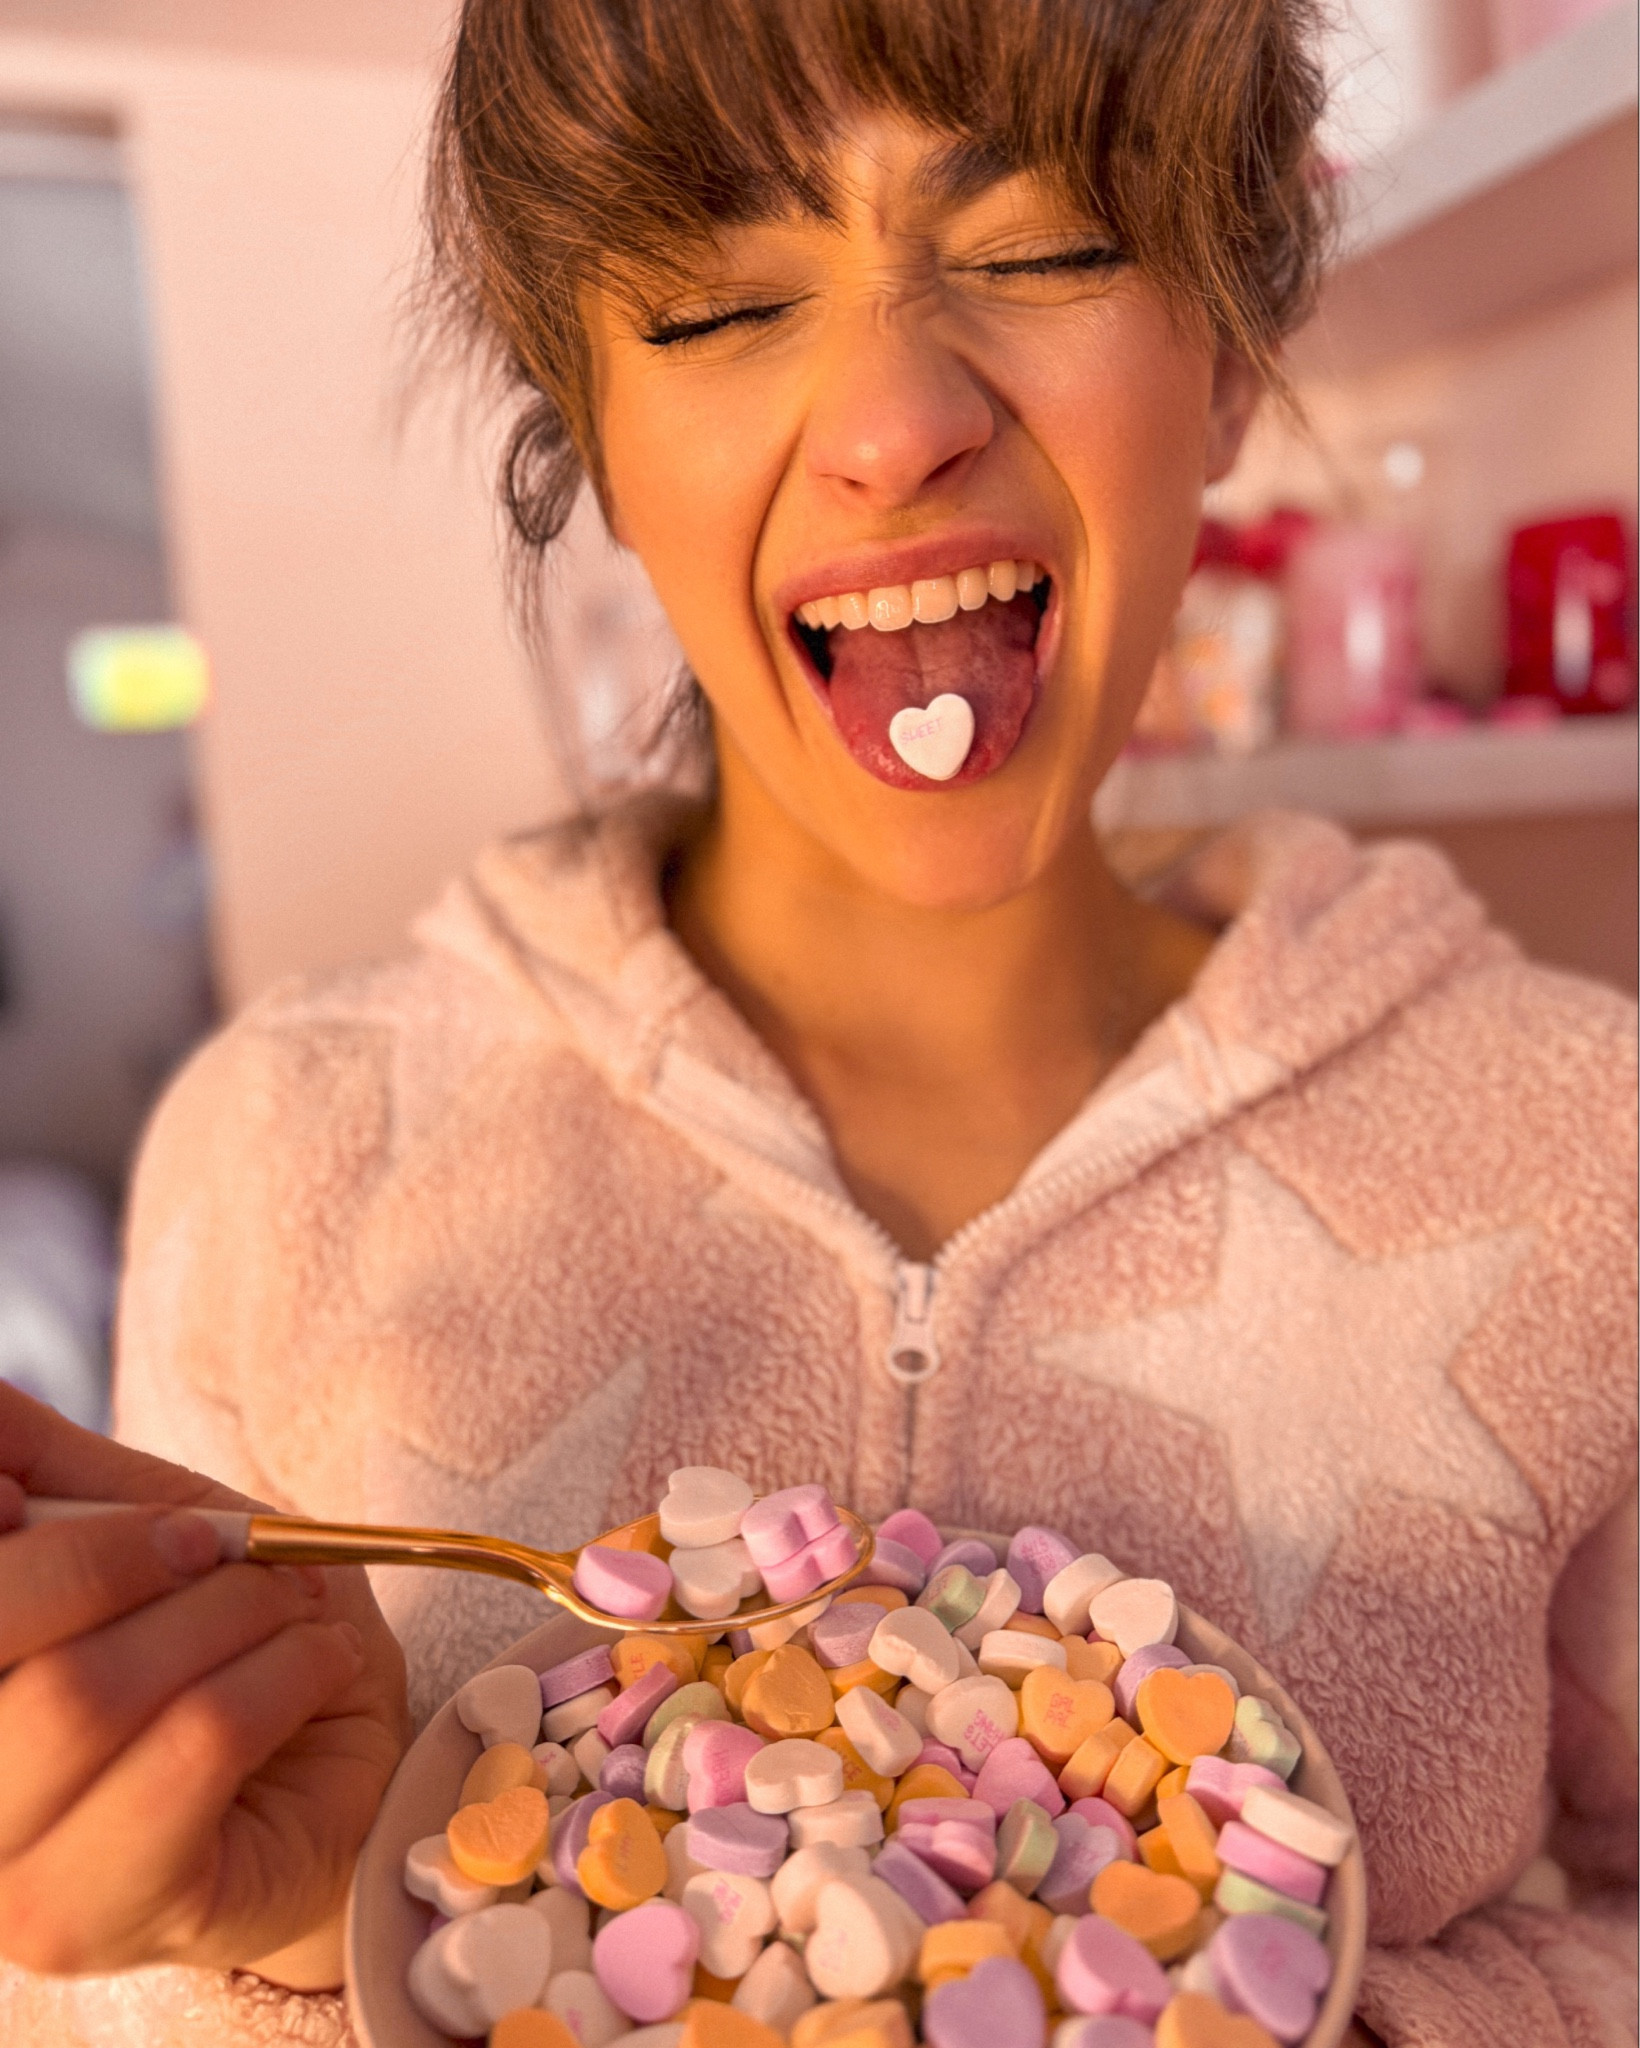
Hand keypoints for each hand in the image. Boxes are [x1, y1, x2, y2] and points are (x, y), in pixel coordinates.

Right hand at [0, 1383, 408, 1985]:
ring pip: (94, 1691)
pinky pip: (192, 1747)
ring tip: (288, 1607)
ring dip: (228, 1613)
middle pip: (2, 1627)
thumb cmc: (225, 1640)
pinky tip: (317, 1665)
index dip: (16, 1521)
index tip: (66, 1502)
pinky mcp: (104, 1917)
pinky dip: (282, 1672)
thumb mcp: (138, 1519)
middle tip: (217, 1544)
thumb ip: (42, 1464)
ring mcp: (5, 1885)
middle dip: (129, 1553)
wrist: (337, 1768)